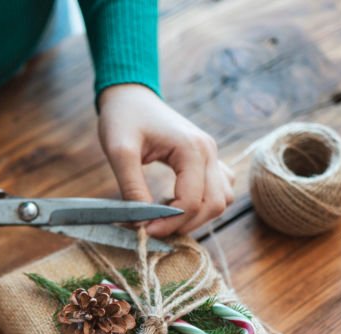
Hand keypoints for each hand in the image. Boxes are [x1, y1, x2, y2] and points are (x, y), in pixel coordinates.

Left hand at [97, 84, 234, 236]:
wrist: (131, 95)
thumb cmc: (123, 118)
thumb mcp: (119, 152)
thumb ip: (131, 188)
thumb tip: (141, 222)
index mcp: (192, 149)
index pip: (192, 201)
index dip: (169, 223)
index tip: (144, 231)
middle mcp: (209, 152)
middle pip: (214, 205)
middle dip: (184, 225)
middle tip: (153, 230)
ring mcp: (212, 155)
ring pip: (221, 200)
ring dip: (197, 217)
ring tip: (165, 220)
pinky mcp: (207, 159)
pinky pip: (218, 190)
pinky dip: (202, 205)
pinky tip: (175, 205)